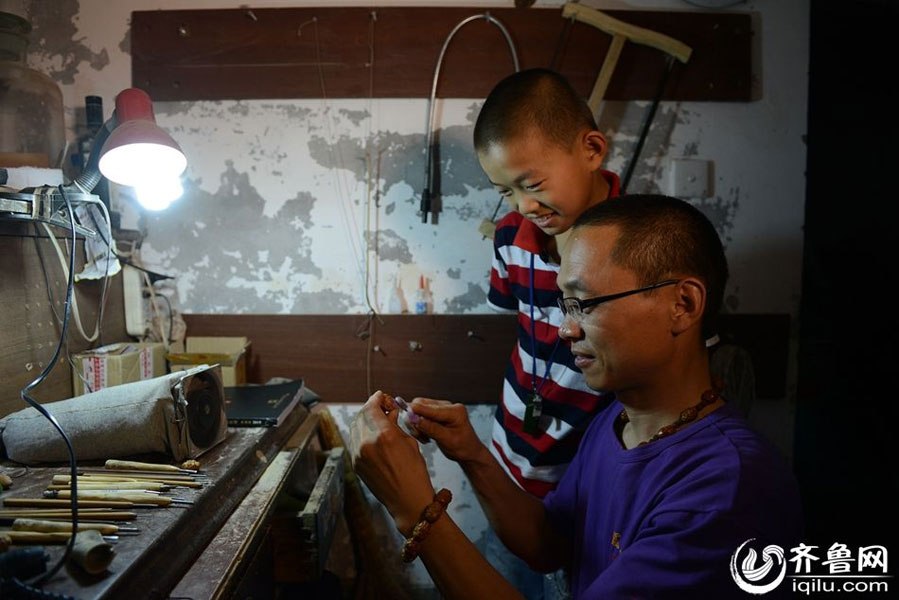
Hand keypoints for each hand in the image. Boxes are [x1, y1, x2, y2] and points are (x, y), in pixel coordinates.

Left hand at [349, 391, 434, 535]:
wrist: (407, 500)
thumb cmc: (414, 472)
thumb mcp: (409, 442)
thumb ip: (394, 425)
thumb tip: (388, 412)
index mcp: (384, 435)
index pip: (372, 407)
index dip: (376, 399)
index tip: (381, 396)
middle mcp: (367, 443)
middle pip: (361, 415)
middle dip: (370, 408)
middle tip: (381, 407)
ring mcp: (359, 455)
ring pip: (355, 428)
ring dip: (365, 420)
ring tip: (379, 421)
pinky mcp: (356, 464)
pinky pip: (355, 441)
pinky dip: (363, 434)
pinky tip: (374, 435)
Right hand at [410, 397, 488, 464]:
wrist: (469, 452)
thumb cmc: (462, 447)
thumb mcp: (447, 440)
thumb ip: (431, 428)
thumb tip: (414, 419)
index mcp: (455, 411)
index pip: (430, 407)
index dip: (415, 410)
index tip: (404, 415)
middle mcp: (448, 406)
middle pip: (421, 404)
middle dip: (415, 420)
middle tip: (418, 435)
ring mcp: (442, 408)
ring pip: (418, 409)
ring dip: (417, 424)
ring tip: (425, 438)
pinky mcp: (436, 413)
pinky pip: (421, 414)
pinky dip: (419, 425)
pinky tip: (427, 435)